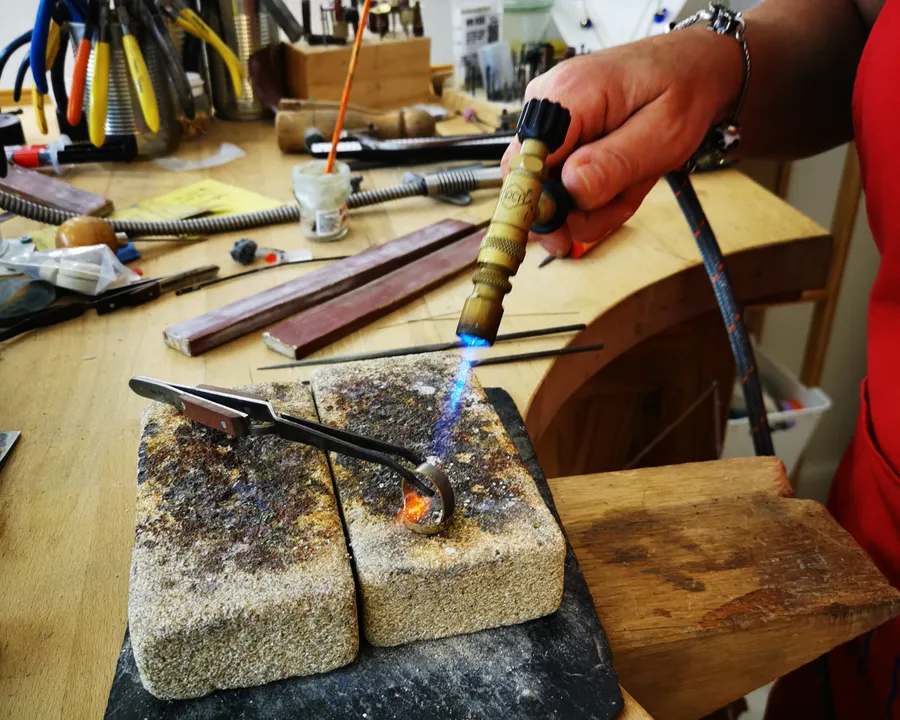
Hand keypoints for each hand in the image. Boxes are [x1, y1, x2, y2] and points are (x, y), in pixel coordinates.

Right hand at [502, 29, 743, 257]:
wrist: (691, 67)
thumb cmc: (683, 90)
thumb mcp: (662, 135)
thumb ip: (615, 164)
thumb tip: (570, 188)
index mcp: (566, 98)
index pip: (525, 166)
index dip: (539, 208)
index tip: (562, 239)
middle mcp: (546, 106)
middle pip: (531, 185)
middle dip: (578, 210)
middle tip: (621, 204)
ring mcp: (548, 122)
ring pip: (548, 192)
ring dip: (593, 205)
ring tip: (630, 184)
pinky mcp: (556, 136)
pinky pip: (560, 183)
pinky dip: (594, 193)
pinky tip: (621, 178)